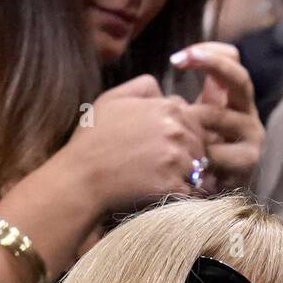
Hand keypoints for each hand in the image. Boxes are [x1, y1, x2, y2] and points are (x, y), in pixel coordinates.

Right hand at [59, 74, 208, 214]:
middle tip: (168, 166)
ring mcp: (177, 159)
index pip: (196, 120)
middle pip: (201, 143)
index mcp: (167, 107)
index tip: (170, 145)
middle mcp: (177, 130)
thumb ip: (143, 88)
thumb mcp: (112, 99)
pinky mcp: (174, 186)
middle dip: (190, 154)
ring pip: (201, 168)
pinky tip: (166, 193)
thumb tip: (163, 91)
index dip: (186, 133)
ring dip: (190, 175)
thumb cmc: (93, 139)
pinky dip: (184, 194)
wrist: (81, 177)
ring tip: (167, 180)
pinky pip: (193, 191)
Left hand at [172, 43, 263, 192]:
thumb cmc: (182, 159)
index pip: (232, 59)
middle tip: (178, 61)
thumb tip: (169, 73)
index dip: (209, 52)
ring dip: (194, 121)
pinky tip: (185, 162)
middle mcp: (246, 114)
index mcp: (231, 100)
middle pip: (239, 78)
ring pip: (223, 115)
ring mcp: (251, 139)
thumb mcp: (178, 125)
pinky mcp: (248, 165)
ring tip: (173, 132)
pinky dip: (199, 156)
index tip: (177, 58)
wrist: (194, 202)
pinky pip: (221, 152)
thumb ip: (174, 100)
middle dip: (211, 64)